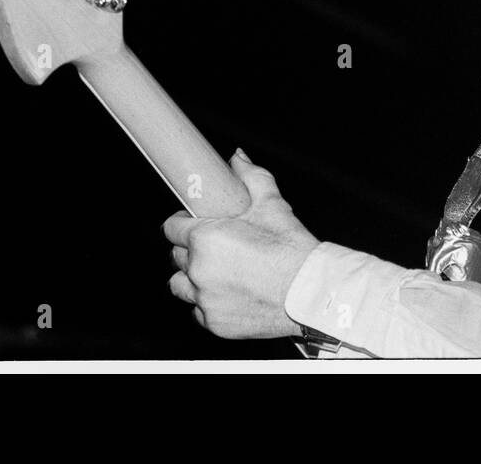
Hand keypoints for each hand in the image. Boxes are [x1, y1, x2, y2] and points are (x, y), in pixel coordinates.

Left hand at [163, 149, 319, 338]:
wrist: (310, 292)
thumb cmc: (291, 248)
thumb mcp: (271, 204)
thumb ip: (249, 177)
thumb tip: (236, 158)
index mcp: (205, 238)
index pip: (171, 228)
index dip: (183, 223)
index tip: (195, 223)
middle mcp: (198, 270)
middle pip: (176, 256)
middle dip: (191, 249)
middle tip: (216, 246)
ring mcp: (204, 299)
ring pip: (181, 285)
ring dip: (193, 278)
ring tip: (218, 272)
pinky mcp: (214, 323)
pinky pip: (198, 311)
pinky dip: (208, 302)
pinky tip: (230, 293)